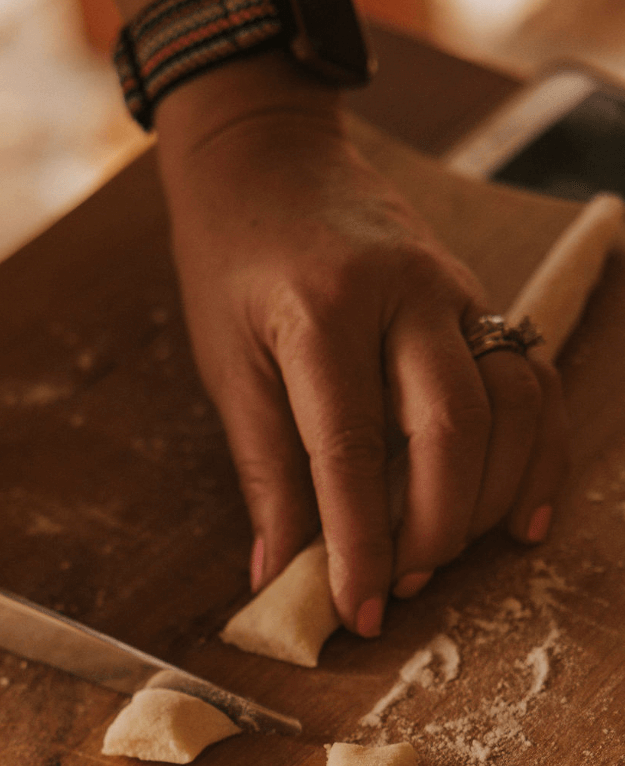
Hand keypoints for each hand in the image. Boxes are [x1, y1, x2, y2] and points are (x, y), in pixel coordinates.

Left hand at [156, 69, 567, 633]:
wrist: (267, 155)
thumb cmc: (232, 263)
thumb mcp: (227, 365)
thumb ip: (263, 469)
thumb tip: (276, 573)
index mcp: (322, 312)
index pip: (351, 449)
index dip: (358, 542)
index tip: (356, 611)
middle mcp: (404, 295)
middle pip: (452, 427)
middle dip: (435, 525)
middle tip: (401, 586)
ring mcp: (454, 291)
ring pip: (511, 405)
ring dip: (490, 498)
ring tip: (444, 559)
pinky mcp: (480, 298)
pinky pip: (533, 381)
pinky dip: (537, 455)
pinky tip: (520, 519)